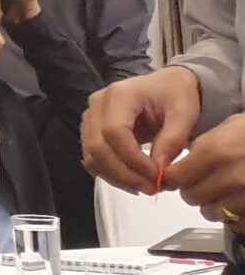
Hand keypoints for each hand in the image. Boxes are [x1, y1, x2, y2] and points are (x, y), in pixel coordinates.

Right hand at [82, 68, 202, 192]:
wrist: (167, 86)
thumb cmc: (176, 95)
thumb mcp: (184, 113)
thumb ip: (172, 140)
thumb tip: (159, 170)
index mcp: (119, 94)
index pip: (114, 132)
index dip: (133, 159)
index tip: (158, 175)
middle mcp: (97, 104)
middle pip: (98, 147)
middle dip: (124, 174)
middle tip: (153, 188)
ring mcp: (90, 118)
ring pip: (92, 156)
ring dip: (117, 177)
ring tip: (146, 187)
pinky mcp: (91, 131)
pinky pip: (93, 159)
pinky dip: (110, 174)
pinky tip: (133, 181)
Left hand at [168, 114, 244, 220]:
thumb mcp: (232, 126)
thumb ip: (204, 145)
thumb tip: (178, 163)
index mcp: (216, 151)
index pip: (175, 177)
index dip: (174, 179)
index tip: (177, 178)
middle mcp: (231, 176)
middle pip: (192, 197)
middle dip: (195, 191)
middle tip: (206, 183)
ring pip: (213, 213)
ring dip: (215, 206)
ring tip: (227, 193)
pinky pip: (237, 224)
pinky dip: (236, 217)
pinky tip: (241, 203)